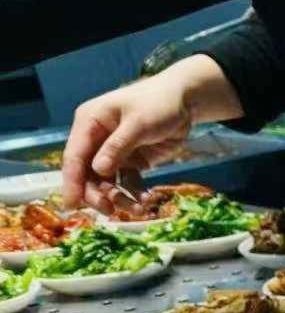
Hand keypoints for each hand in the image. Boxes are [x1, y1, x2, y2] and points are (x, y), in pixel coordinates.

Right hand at [61, 55, 243, 211]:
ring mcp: (114, 152)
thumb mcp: (138, 123)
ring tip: (137, 208)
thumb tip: (99, 170)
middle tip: (110, 211)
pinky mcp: (132, 161)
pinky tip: (146, 200)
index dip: (72, 182)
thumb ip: (118, 146)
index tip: (71, 205)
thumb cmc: (158, 103)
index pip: (74, 156)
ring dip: (118, 198)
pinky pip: (127, 182)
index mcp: (89, 123)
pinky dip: (134, 193)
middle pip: (88, 173)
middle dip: (97, 194)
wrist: (185, 101)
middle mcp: (96, 139)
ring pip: (107, 182)